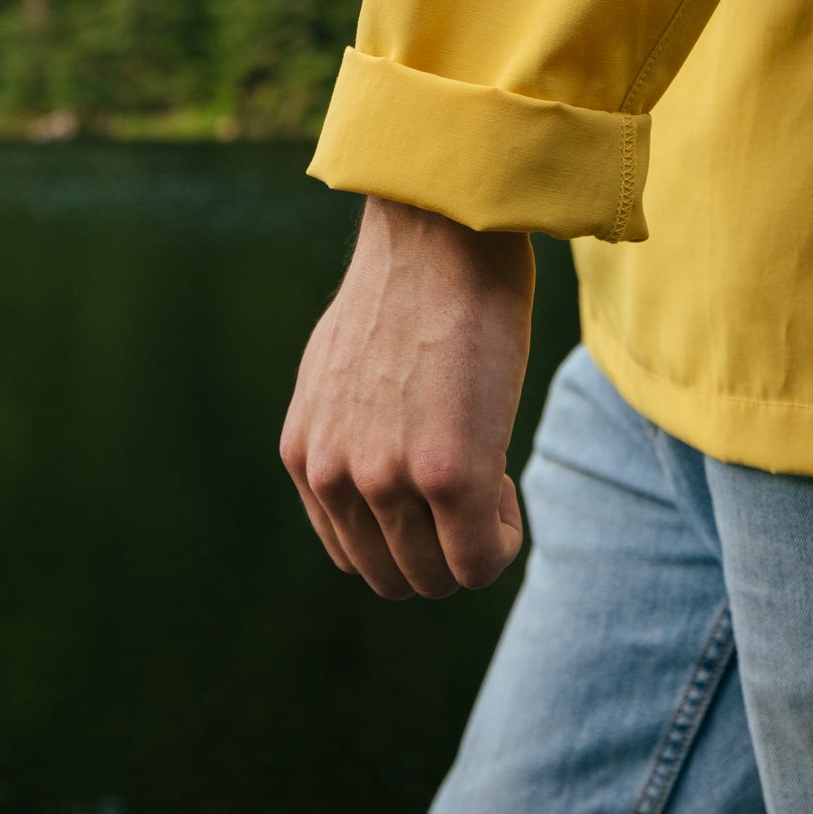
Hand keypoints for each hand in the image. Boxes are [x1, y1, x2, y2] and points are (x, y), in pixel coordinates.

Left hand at [280, 195, 533, 598]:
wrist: (439, 234)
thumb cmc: (410, 289)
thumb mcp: (342, 371)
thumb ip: (345, 431)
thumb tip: (375, 470)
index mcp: (304, 455)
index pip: (352, 554)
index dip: (406, 533)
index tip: (436, 482)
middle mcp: (334, 475)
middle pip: (393, 578)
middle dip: (440, 551)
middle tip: (472, 488)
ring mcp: (386, 480)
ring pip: (438, 579)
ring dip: (473, 544)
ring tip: (491, 475)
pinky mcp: (447, 474)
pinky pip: (480, 562)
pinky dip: (501, 539)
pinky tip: (507, 482)